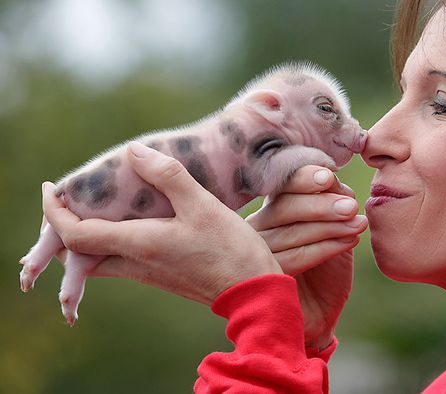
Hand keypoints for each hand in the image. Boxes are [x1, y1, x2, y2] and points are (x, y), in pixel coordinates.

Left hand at [42, 141, 281, 304]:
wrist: (252, 292)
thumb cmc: (230, 249)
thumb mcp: (203, 205)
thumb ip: (168, 176)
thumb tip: (133, 152)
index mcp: (138, 244)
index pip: (75, 235)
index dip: (54, 213)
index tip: (52, 188)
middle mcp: (135, 263)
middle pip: (81, 252)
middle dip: (66, 227)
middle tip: (71, 199)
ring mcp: (148, 274)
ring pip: (101, 258)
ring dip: (90, 235)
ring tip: (98, 206)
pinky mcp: (162, 277)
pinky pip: (123, 260)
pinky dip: (114, 241)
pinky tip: (135, 223)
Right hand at [247, 165, 367, 349]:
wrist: (320, 314)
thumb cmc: (326, 268)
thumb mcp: (333, 230)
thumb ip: (331, 203)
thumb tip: (334, 180)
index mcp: (271, 212)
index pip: (280, 187)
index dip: (302, 179)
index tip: (330, 177)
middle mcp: (255, 232)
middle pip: (283, 209)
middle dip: (320, 204)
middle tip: (351, 205)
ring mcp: (253, 258)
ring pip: (289, 234)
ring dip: (327, 226)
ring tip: (358, 223)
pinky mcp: (263, 282)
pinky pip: (293, 260)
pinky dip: (324, 248)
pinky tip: (348, 242)